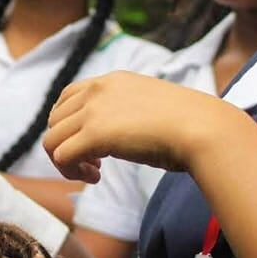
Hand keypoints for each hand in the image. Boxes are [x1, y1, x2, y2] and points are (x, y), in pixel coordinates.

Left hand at [43, 72, 247, 181]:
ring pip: (52, 138)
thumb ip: (128, 114)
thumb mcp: (151, 108)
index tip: (93, 145)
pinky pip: (61, 155)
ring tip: (93, 172)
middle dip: (68, 143)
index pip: (68, 96)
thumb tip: (120, 136)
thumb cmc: (190, 125)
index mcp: (113, 80)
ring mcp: (94, 110)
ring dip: (67, 160)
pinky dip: (71, 171)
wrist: (205, 129)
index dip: (72, 124)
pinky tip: (96, 177)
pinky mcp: (95, 134)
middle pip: (55, 119)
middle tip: (94, 164)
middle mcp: (98, 89)